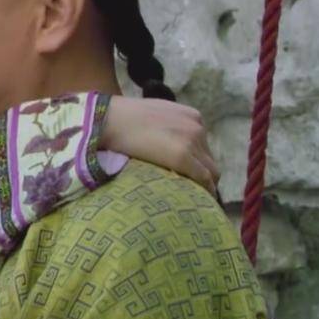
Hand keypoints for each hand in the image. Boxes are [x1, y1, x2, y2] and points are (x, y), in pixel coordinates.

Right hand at [102, 96, 219, 195]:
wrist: (108, 119)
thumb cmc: (120, 119)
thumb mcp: (152, 117)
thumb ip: (165, 128)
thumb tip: (162, 145)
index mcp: (190, 116)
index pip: (203, 145)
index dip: (197, 162)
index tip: (188, 176)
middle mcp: (196, 127)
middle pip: (209, 159)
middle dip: (203, 175)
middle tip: (190, 191)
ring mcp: (191, 141)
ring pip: (211, 171)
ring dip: (204, 184)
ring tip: (192, 199)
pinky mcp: (182, 156)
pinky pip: (204, 179)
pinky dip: (205, 190)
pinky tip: (198, 201)